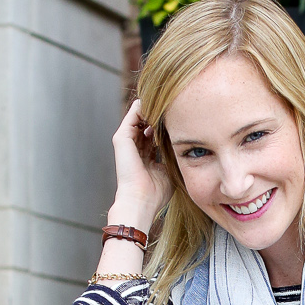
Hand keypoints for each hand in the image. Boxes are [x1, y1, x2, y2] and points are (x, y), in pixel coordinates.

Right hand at [111, 97, 171, 226]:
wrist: (141, 200)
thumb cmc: (156, 192)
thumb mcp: (168, 170)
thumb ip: (171, 157)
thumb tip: (183, 146)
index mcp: (144, 155)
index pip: (154, 134)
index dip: (167, 125)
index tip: (182, 118)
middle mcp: (134, 147)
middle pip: (146, 122)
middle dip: (161, 114)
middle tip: (176, 107)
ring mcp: (126, 141)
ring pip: (139, 115)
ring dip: (153, 109)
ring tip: (169, 104)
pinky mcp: (121, 138)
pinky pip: (133, 114)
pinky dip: (144, 108)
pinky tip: (158, 106)